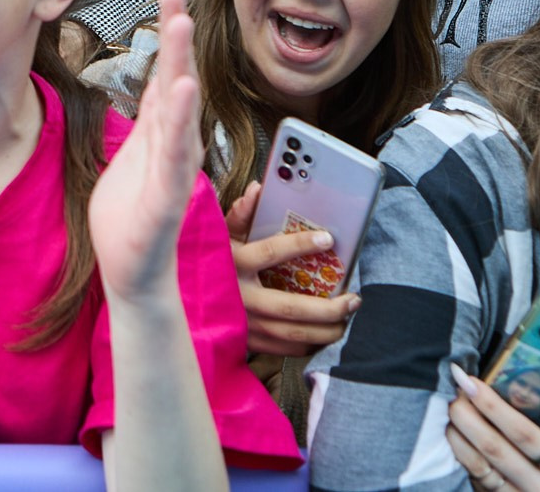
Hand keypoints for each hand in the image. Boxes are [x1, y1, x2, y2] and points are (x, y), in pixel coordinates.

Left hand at [89, 0, 204, 305]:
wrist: (133, 274)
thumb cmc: (130, 218)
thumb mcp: (133, 156)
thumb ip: (148, 121)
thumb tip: (156, 83)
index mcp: (161, 134)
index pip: (166, 74)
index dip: (169, 35)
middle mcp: (174, 145)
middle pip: (176, 80)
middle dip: (176, 37)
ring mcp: (173, 169)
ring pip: (178, 110)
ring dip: (180, 65)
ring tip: (180, 25)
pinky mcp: (167, 195)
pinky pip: (175, 154)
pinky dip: (180, 120)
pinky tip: (183, 90)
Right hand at [224, 182, 358, 357]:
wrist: (185, 301)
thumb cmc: (209, 261)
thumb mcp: (220, 235)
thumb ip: (240, 214)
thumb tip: (259, 189)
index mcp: (232, 262)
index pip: (269, 252)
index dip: (299, 244)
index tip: (327, 238)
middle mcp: (238, 296)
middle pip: (290, 307)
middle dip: (328, 307)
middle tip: (354, 299)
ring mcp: (244, 323)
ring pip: (292, 333)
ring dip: (325, 329)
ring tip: (348, 317)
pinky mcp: (247, 342)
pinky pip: (285, 349)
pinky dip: (310, 344)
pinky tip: (326, 334)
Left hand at [448, 364, 539, 491]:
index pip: (530, 438)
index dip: (498, 409)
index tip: (476, 382)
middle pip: (499, 450)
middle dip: (474, 415)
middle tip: (458, 386)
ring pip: (482, 464)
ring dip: (461, 432)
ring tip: (452, 404)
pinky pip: (476, 478)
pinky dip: (460, 452)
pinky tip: (452, 431)